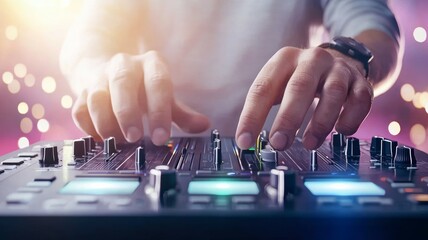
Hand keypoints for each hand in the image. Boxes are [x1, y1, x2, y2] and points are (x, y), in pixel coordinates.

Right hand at [71, 51, 209, 144]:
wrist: (104, 70)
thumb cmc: (141, 88)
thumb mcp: (164, 96)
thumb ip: (182, 113)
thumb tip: (203, 125)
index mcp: (150, 65)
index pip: (157, 83)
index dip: (160, 111)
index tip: (162, 138)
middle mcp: (123, 65)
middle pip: (122, 82)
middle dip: (127, 112)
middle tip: (134, 138)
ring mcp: (99, 76)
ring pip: (97, 96)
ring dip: (105, 122)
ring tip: (116, 141)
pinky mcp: (81, 91)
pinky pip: (80, 109)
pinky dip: (88, 127)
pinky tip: (100, 138)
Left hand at [236, 47, 373, 149]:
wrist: (342, 60)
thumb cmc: (301, 78)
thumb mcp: (278, 83)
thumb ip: (262, 107)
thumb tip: (245, 140)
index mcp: (284, 59)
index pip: (262, 88)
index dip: (252, 116)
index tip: (244, 141)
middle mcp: (312, 59)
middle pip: (299, 87)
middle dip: (288, 118)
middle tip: (278, 143)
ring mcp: (339, 69)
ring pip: (333, 93)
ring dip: (320, 123)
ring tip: (309, 143)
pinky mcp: (360, 82)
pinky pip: (360, 100)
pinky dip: (350, 118)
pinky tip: (341, 132)